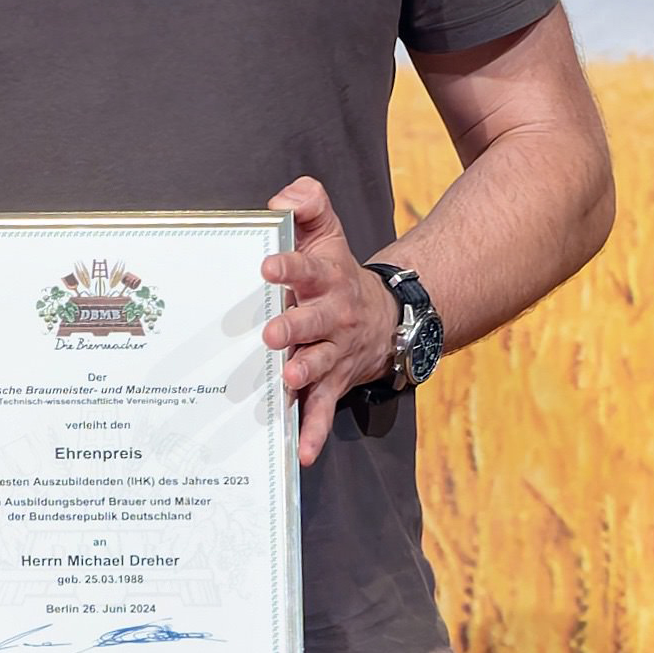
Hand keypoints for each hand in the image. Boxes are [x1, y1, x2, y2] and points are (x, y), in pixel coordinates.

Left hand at [260, 177, 399, 465]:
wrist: (386, 318)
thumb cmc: (336, 271)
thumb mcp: (326, 232)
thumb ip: (306, 205)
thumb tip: (281, 200)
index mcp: (326, 279)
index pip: (307, 268)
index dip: (289, 266)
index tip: (268, 265)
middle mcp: (332, 317)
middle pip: (314, 320)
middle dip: (294, 327)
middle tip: (272, 333)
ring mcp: (334, 352)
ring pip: (321, 364)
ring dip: (305, 374)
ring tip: (289, 380)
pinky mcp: (334, 382)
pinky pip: (325, 409)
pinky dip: (315, 431)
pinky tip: (301, 452)